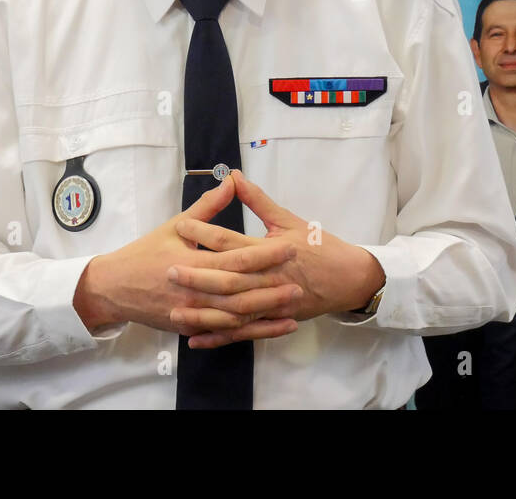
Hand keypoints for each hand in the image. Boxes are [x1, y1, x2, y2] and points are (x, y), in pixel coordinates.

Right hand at [73, 173, 299, 342]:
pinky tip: (272, 327)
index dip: (264, 255)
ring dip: (265, 313)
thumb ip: (207, 207)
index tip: (289, 247)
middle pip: (239, 293)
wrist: (113, 287)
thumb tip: (230, 181)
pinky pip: (224, 333)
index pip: (235, 261)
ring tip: (292, 306)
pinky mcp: (190, 328)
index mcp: (192, 264)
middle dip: (271, 287)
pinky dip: (249, 332)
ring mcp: (192, 314)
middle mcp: (193, 292)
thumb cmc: (145, 253)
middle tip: (299, 281)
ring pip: (234, 318)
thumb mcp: (175, 226)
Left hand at [168, 171, 385, 348]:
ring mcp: (271, 304)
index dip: (205, 233)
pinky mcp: (272, 321)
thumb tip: (234, 176)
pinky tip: (195, 339)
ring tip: (175, 311)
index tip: (180, 227)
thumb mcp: (288, 219)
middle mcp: (269, 279)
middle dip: (197, 276)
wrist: (347, 278)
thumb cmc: (318, 245)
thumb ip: (257, 200)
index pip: (232, 242)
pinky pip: (242, 332)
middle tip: (168, 270)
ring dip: (203, 313)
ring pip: (232, 311)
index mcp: (271, 250)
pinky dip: (219, 337)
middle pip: (228, 279)